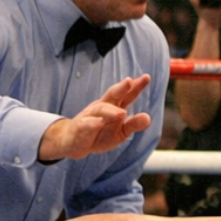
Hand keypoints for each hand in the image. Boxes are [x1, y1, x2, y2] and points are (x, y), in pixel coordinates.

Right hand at [38, 75, 152, 161]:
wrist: (72, 143)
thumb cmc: (99, 134)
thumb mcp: (120, 132)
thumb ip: (133, 125)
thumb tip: (148, 118)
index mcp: (114, 107)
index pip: (127, 95)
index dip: (136, 87)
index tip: (147, 77)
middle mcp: (101, 107)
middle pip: (112, 95)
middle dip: (120, 88)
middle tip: (129, 81)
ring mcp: (89, 116)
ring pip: (100, 110)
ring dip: (110, 111)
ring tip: (122, 114)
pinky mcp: (78, 128)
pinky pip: (84, 125)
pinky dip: (90, 123)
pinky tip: (97, 123)